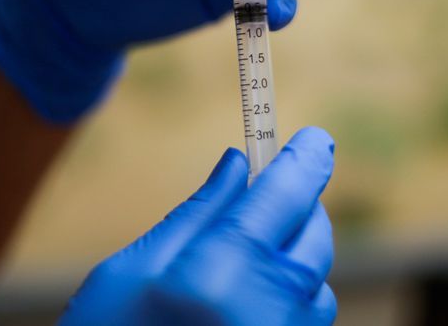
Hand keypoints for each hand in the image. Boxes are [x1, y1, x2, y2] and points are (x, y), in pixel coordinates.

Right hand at [59, 127, 336, 325]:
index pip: (286, 195)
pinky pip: (307, 322)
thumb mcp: (130, 271)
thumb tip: (238, 165)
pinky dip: (291, 298)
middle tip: (271, 189)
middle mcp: (266, 313)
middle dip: (299, 205)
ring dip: (295, 255)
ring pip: (317, 282)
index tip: (314, 139)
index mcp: (220, 273)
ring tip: (250, 251)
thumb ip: (196, 214)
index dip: (305, 159)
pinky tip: (251, 296)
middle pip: (314, 236)